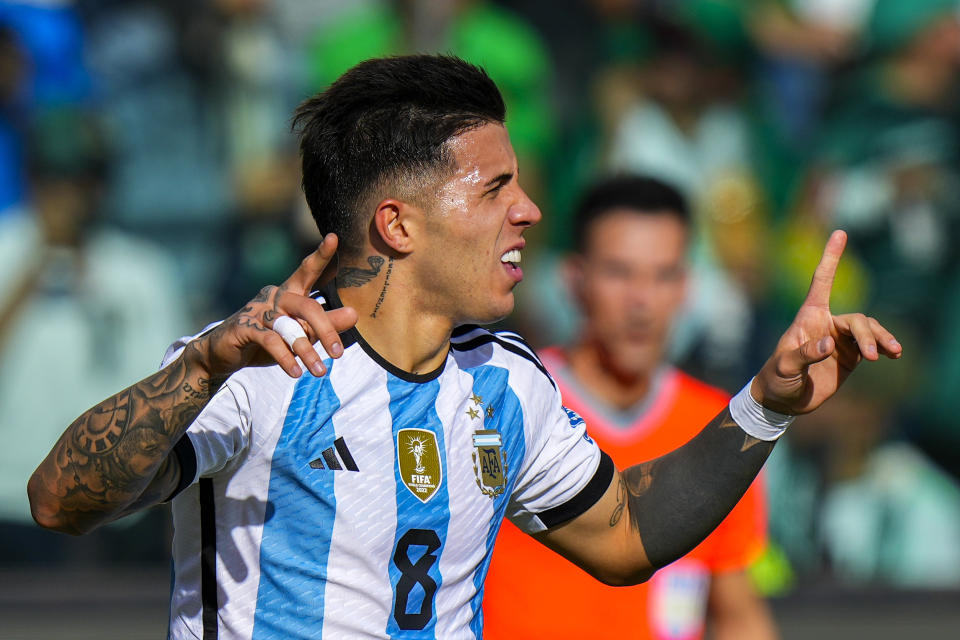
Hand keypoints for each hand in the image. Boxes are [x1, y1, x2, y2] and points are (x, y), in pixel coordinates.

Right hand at [191, 233, 357, 378]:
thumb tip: (355, 314)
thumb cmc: (268, 339)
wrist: (224, 355)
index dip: (321, 255)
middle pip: (308, 307)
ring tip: (320, 372)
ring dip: (307, 352)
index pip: (308, 271)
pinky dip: (286, 358)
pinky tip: (295, 372)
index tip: (334, 237)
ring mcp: (258, 310)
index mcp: (290, 292)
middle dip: (326, 330)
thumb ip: (327, 324)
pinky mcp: (245, 327)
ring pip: (290, 328)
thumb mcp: (301, 333)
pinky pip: (271, 342)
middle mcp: (275, 295)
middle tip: (339, 354)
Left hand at [752, 230, 901, 413]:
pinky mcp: (850, 356)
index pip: (820, 282)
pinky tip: (894, 354)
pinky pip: (873, 345)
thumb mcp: (784, 366)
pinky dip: (885, 346)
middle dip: (867, 334)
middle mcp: (826, 324)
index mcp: (807, 318)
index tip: (840, 233)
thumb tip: (830, 344)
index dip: (830, 258)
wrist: (783, 400)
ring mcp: (840, 340)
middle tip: (871, 357)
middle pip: (856, 319)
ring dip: (881, 340)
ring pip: (869, 330)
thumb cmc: (777, 378)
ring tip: (890, 354)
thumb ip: (805, 354)